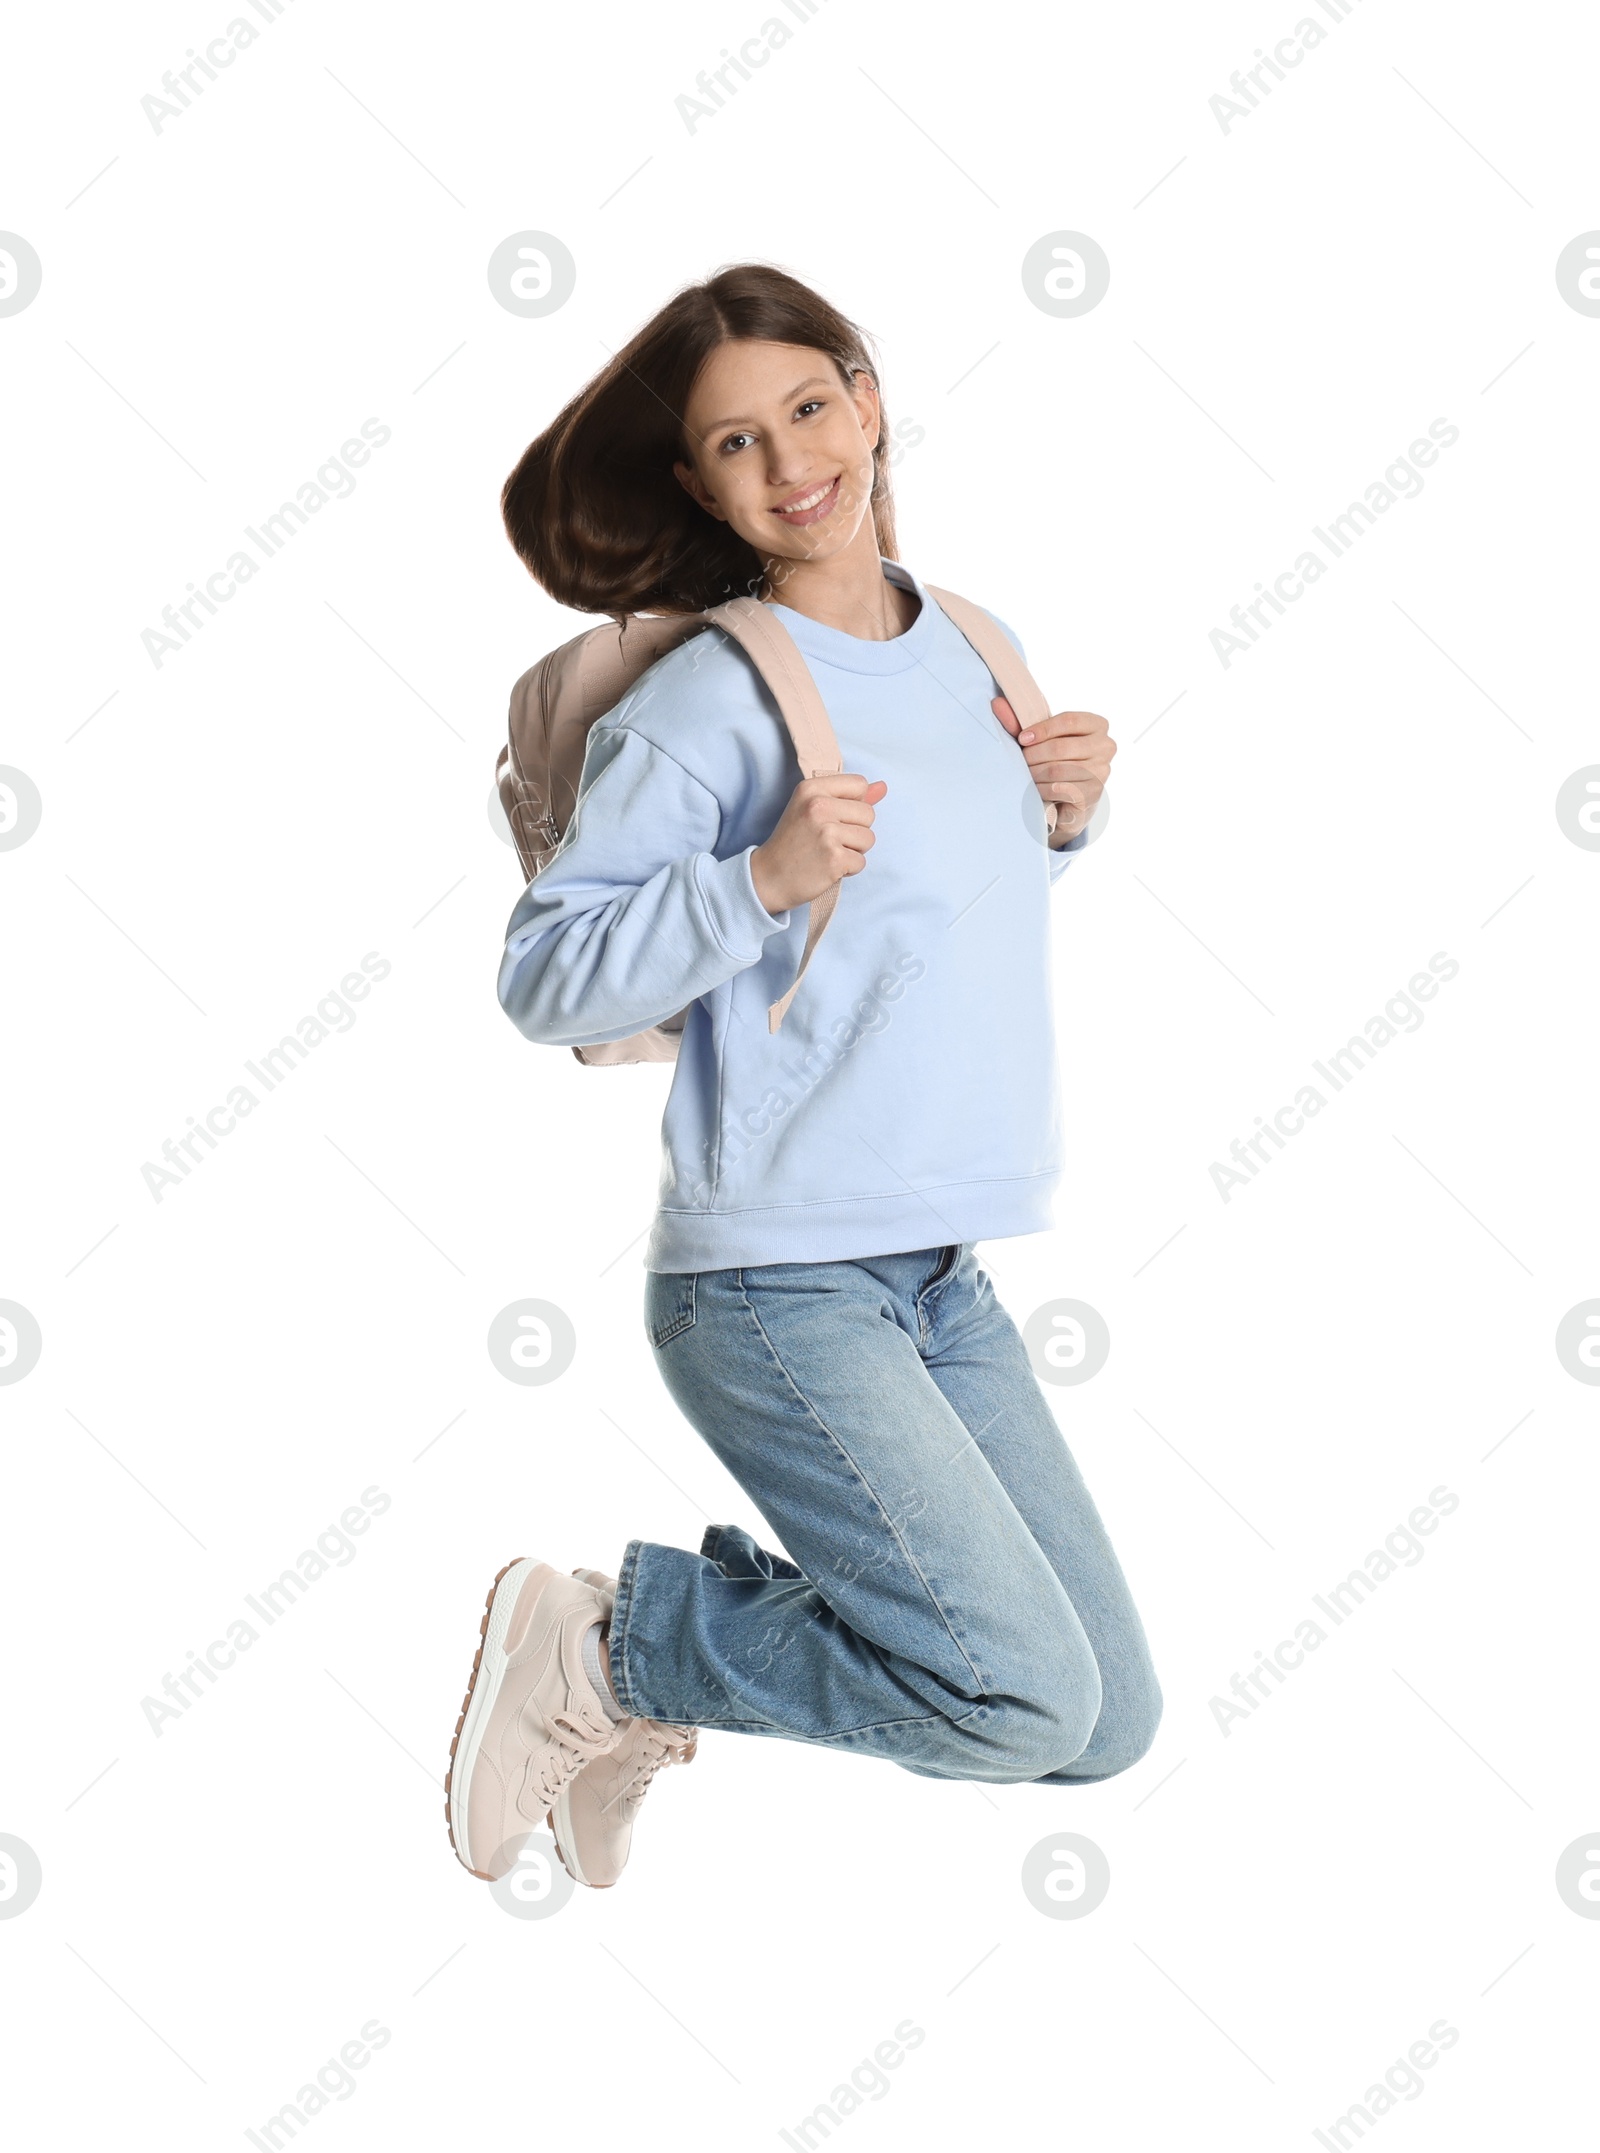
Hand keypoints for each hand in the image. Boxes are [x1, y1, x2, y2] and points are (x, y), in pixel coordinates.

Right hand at [751, 773, 887, 913]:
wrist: (768, 877)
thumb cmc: (793, 842)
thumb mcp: (812, 809)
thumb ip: (848, 797)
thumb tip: (882, 787)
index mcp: (812, 788)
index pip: (859, 784)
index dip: (854, 804)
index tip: (833, 817)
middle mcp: (818, 806)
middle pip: (868, 813)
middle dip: (856, 830)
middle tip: (828, 840)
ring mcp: (826, 832)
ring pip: (869, 838)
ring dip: (854, 851)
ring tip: (828, 853)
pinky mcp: (834, 858)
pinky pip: (861, 862)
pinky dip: (848, 869)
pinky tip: (828, 867)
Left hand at [992, 698, 1115, 841]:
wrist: (1070, 795)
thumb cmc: (1056, 759)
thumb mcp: (1042, 737)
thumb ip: (1020, 722)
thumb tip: (996, 704)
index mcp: (1097, 724)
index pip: (1069, 720)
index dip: (1042, 729)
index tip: (1022, 738)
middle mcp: (1106, 746)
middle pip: (1061, 747)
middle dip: (1034, 755)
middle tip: (1021, 761)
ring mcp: (1102, 771)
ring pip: (1057, 770)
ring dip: (1035, 773)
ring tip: (1026, 775)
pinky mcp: (1094, 793)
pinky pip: (1060, 789)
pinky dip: (1041, 790)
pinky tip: (1036, 789)